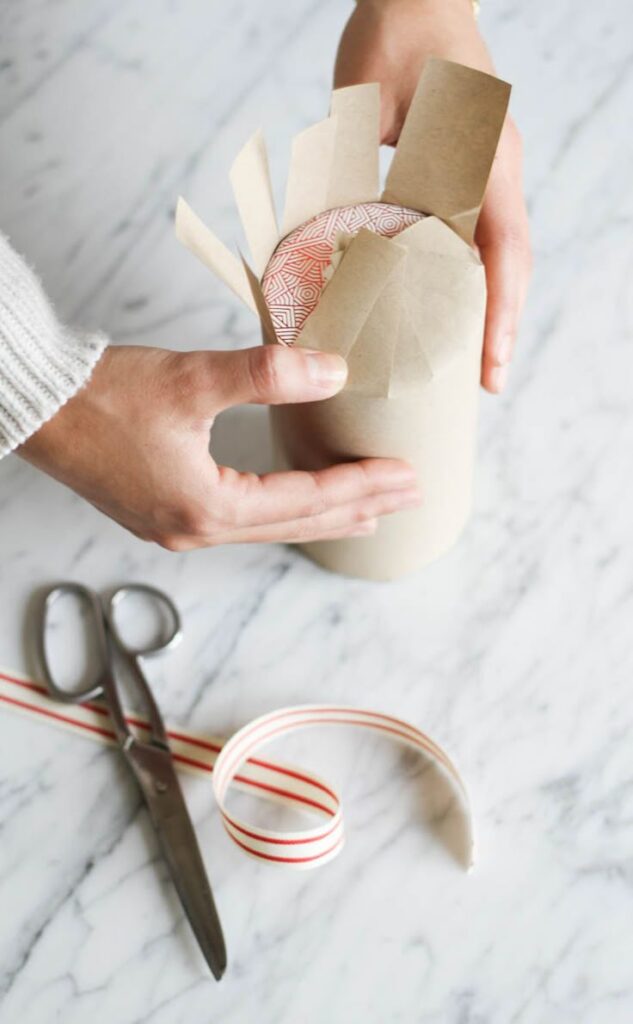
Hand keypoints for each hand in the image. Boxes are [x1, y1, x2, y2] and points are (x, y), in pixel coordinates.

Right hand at [17, 345, 419, 549]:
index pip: (305, 502)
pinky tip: (292, 503)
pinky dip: (281, 512)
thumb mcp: (189, 379)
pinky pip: (242, 521)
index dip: (361, 486)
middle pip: (294, 525)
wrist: (37, 405)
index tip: (407, 475)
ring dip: (321, 516)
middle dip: (355, 509)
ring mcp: (176, 528)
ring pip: (269, 527)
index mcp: (205, 507)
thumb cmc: (101, 396)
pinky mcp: (163, 512)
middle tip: (408, 499)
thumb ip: (267, 374)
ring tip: (367, 511)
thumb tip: (334, 371)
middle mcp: (194, 530)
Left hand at [334, 0, 531, 392]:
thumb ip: (358, 163)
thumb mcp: (366, 100)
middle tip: (487, 384)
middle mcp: (498, 168)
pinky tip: (455, 308)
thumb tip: (340, 238)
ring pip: (501, 253)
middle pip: (512, 263)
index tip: (491, 366)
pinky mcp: (473, 171)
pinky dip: (475, 277)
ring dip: (492, 307)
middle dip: (502, 326)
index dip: (500, 313)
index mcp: (484, 155)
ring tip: (476, 362)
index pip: (503, 249)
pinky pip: (482, 234)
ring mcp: (490, 170)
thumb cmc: (393, 33)